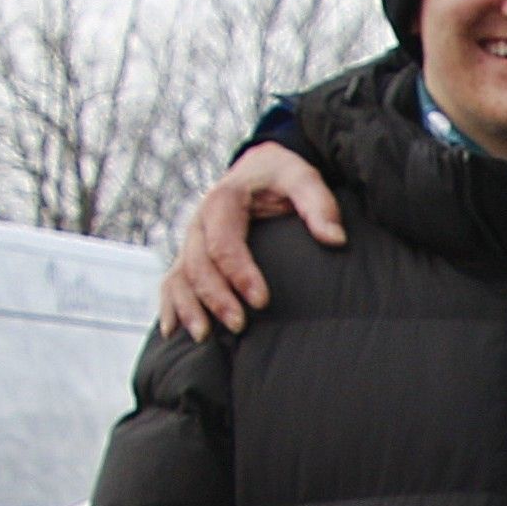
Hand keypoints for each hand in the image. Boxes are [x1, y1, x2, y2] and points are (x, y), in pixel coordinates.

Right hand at [160, 143, 344, 339]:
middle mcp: (199, 221)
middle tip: (239, 325)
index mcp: (224, 201)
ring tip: (203, 338)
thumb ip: (318, 204)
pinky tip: (173, 332)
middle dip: (216, 297)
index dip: (240, 273)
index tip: (262, 301)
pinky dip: (171, 305)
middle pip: (198, 264)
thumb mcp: (302, 178)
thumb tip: (336, 239)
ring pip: (179, 276)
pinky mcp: (191, 253)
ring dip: (188, 307)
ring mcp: (192, 240)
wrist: (259, 168)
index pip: (225, 243)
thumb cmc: (282, 176)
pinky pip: (173, 280)